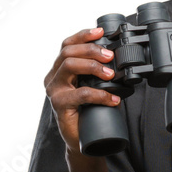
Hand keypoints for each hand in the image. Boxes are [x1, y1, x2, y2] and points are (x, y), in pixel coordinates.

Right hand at [44, 27, 119, 155]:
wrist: (81, 140)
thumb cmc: (87, 112)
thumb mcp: (91, 87)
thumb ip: (97, 73)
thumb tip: (118, 59)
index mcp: (59, 70)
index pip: (67, 45)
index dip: (83, 36)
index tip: (101, 31)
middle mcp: (53, 78)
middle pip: (68, 52)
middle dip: (91, 50)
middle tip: (110, 55)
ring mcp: (54, 91)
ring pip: (70, 66)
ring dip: (93, 66)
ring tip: (111, 74)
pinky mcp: (59, 105)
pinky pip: (80, 93)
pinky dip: (100, 94)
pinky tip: (113, 99)